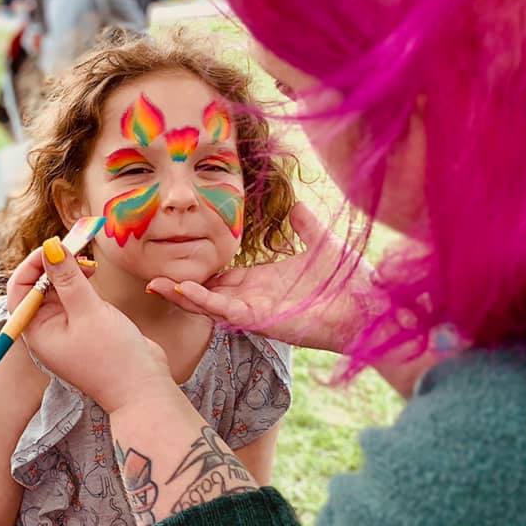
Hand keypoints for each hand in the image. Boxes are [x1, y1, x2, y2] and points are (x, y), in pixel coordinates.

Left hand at [6, 240, 175, 412]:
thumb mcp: (88, 311)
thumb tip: (50, 247)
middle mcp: (46, 329)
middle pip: (38, 285)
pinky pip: (74, 296)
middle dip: (54, 264)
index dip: (34, 262)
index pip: (20, 288)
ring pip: (57, 288)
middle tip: (78, 250)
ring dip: (69, 270)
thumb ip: (68, 277)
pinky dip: (81, 282)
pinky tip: (94, 275)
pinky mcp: (83, 326)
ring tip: (90, 264)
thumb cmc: (113, 358)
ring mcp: (65, 328)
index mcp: (36, 331)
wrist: (143, 388)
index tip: (56, 244)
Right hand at [147, 203, 375, 353]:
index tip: (177, 261)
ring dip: (183, 296)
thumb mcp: (321, 242)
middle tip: (153, 279)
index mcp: (265, 283)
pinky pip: (226, 311)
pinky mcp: (264, 321)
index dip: (200, 272)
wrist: (373, 303)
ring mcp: (258, 312)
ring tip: (157, 285)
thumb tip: (296, 203)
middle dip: (180, 288)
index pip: (223, 279)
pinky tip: (184, 290)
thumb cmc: (352, 279)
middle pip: (209, 294)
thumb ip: (304, 225)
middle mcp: (257, 300)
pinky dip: (203, 301)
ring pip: (210, 305)